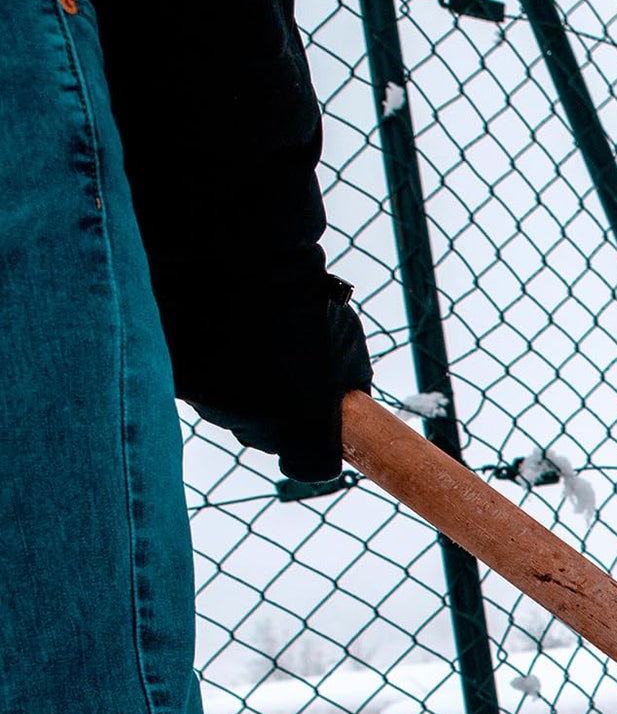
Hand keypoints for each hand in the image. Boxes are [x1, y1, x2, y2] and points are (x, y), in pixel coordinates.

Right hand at [175, 273, 373, 480]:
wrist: (235, 250)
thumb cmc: (301, 295)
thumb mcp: (346, 342)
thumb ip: (345, 384)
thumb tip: (341, 399)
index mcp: (300, 423)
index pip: (310, 464)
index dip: (315, 448)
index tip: (316, 428)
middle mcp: (250, 424)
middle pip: (263, 434)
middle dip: (272, 408)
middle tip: (277, 363)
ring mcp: (207, 403)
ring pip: (226, 407)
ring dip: (233, 383)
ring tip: (242, 335)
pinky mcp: (173, 378)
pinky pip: (195, 382)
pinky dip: (203, 362)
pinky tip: (211, 328)